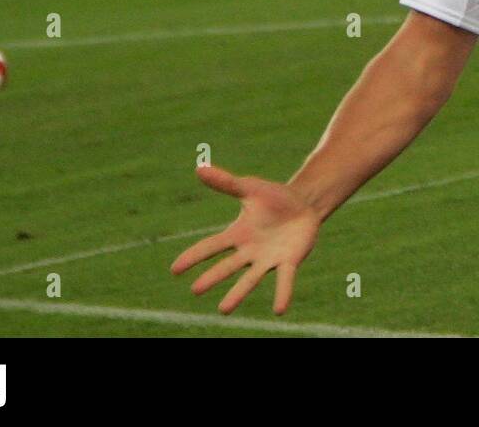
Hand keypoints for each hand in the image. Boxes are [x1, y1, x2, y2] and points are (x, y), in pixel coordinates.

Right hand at [170, 164, 321, 314]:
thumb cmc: (273, 198)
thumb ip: (225, 182)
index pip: (211, 246)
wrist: (303, 204)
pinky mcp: (289, 261)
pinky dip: (282, 293)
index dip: (194, 256)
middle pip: (227, 266)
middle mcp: (249, 251)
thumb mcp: (249, 187)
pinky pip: (284, 280)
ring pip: (250, 279)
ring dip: (237, 294)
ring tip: (223, 310)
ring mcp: (268, 258)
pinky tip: (279, 309)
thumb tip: (199, 167)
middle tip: (195, 290)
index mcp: (237, 234)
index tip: (175, 269)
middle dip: (212, 277)